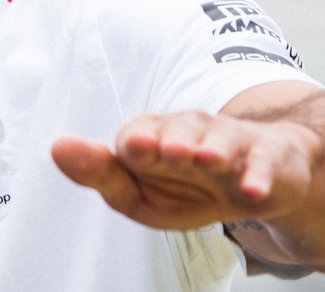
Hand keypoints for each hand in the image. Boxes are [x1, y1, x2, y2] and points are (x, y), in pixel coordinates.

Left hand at [51, 110, 320, 231]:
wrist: (258, 182)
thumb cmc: (189, 185)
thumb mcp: (140, 193)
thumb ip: (101, 174)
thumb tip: (56, 147)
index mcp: (155, 136)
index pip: (139, 134)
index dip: (137, 141)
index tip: (133, 149)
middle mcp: (192, 131)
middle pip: (181, 130)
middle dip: (174, 139)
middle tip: (168, 152)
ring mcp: (232, 142)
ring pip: (222, 139)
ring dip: (214, 148)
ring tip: (206, 159)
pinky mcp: (268, 157)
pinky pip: (263, 164)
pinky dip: (258, 176)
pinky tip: (252, 190)